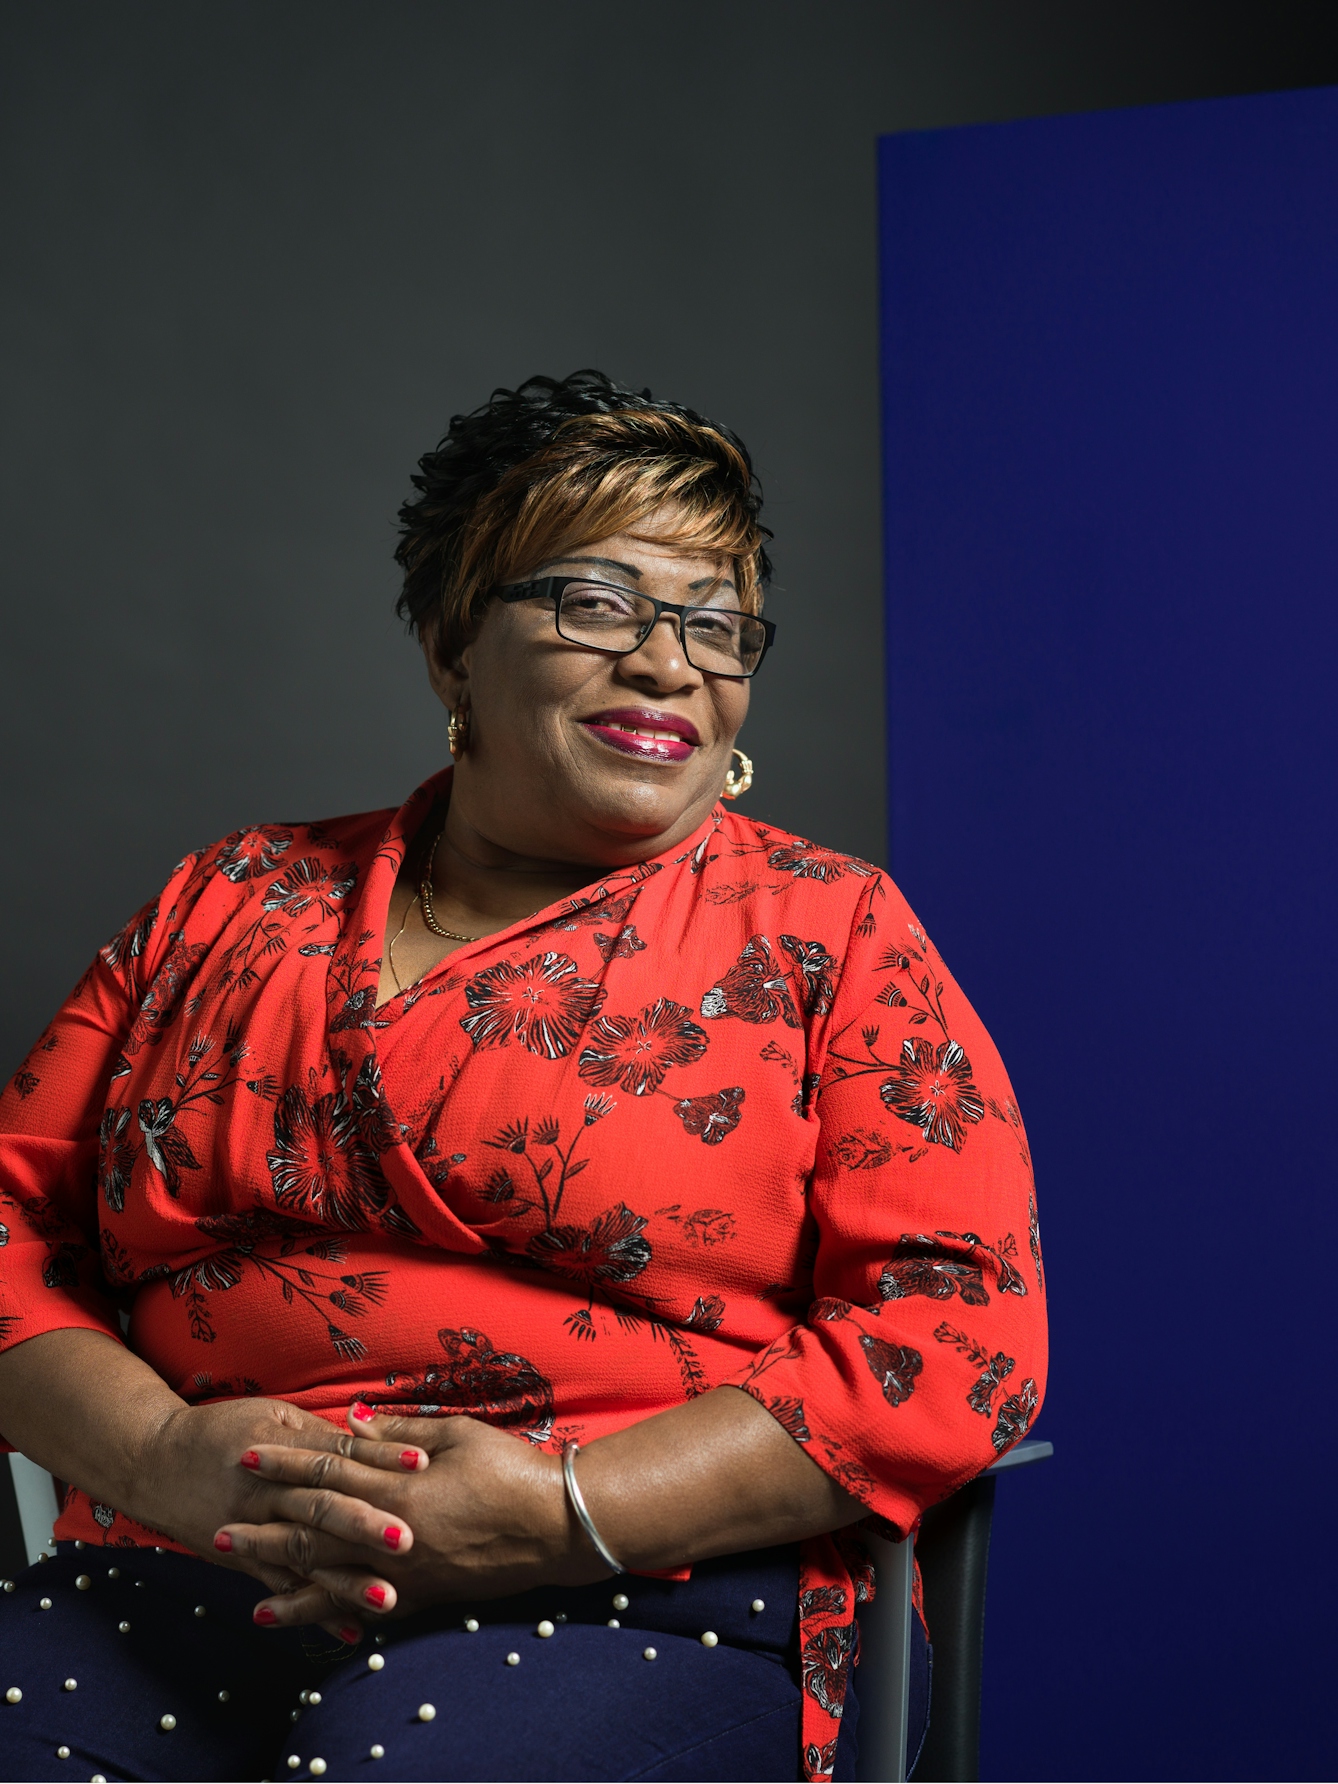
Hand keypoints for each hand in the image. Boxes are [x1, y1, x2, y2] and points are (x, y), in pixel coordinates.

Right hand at [131, 1397, 427, 1639]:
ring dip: (345, 1580)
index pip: (338, 1455)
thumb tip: (371, 1437)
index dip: (380, 1459)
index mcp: (282, 1449)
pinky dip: (314, 1610)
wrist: (154, 1461)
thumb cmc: (222, 1430)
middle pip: (322, 1508)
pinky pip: (282, 1588)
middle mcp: (268, 1492)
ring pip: (305, 1556)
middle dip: (365, 1525)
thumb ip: (319, 1433)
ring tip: (388, 1599)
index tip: (422, 1465)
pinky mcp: (241, 1561)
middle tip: (407, 1540)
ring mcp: (253, 1530)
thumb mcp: (272, 1415)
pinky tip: (349, 1630)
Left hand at [213, 1405, 603, 1630]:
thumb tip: (352, 1421)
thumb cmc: (510, 1470)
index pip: (326, 1472)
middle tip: (218, 1532)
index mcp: (397, 1489)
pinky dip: (331, 1614)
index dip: (284, 1464)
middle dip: (264, 1531)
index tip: (246, 1456)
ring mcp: (404, 1573)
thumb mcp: (456, 1434)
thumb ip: (398, 1432)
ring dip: (285, 1584)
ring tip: (246, 1592)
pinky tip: (309, 1619)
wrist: (556, 1525)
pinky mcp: (422, 1596)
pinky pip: (364, 1609)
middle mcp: (391, 1537)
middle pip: (313, 1532)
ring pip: (331, 1580)